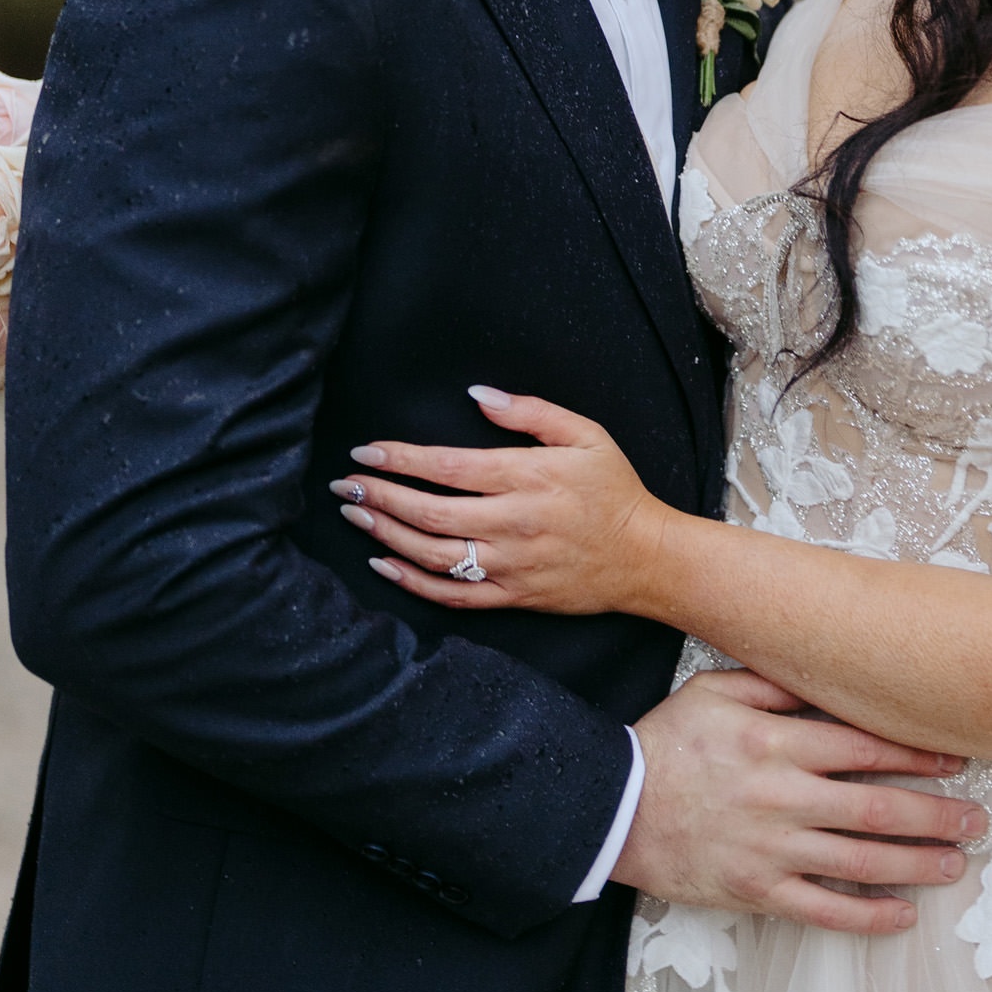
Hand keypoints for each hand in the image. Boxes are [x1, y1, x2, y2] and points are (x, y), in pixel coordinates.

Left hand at [331, 387, 671, 615]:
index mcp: (527, 477)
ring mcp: (511, 564)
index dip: (398, 458)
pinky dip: (412, 581)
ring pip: (432, 553)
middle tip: (346, 485)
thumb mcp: (586, 434)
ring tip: (356, 517)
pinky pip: (452, 594)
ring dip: (385, 535)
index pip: (445, 466)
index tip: (365, 451)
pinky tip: (385, 563)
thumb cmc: (615, 491)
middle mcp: (513, 522)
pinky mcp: (513, 595)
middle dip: (379, 496)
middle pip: (428, 511)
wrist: (646, 558)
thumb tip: (478, 396)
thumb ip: (530, 412)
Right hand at [615, 669, 986, 935]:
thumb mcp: (715, 691)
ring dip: (918, 863)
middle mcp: (783, 796)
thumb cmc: (667, 743)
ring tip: (957, 863)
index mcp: (777, 742)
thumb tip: (830, 676)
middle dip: (936, 814)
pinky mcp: (757, 891)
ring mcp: (773, 849)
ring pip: (862, 860)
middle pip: (878, 808)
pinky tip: (904, 914)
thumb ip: (776, 685)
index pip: (865, 747)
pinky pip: (825, 910)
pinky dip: (868, 915)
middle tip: (977, 819)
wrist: (612, 808)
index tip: (956, 758)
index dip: (918, 754)